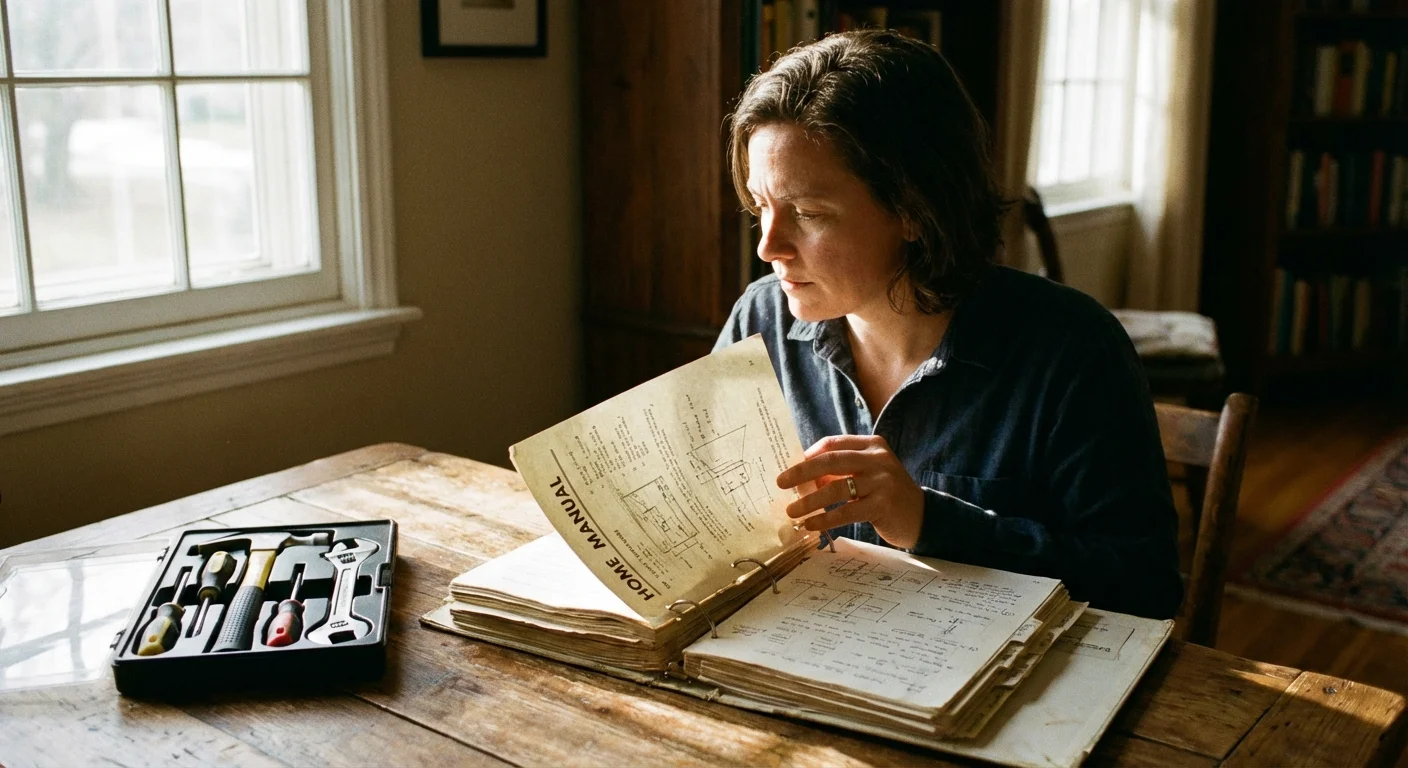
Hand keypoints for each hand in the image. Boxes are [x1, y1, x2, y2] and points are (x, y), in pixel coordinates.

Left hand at [775, 435, 924, 549]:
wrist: (922, 516)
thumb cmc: (886, 494)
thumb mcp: (866, 475)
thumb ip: (841, 472)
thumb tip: (802, 478)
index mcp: (872, 445)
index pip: (833, 443)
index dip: (808, 456)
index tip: (790, 469)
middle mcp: (878, 459)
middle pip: (831, 461)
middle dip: (801, 472)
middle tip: (780, 483)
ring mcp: (882, 481)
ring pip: (836, 488)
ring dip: (810, 501)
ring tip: (792, 511)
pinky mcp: (883, 505)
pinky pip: (846, 511)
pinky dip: (825, 518)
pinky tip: (811, 524)